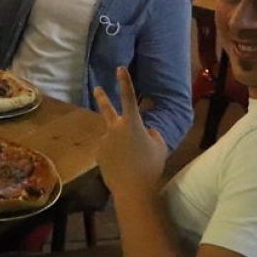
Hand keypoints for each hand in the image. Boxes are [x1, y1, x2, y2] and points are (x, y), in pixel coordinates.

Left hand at [93, 67, 167, 201]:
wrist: (133, 188)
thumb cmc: (151, 166)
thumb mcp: (160, 147)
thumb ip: (152, 135)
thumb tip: (146, 131)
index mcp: (132, 123)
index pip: (129, 97)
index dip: (124, 82)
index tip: (119, 68)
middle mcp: (114, 128)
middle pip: (107, 109)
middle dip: (102, 98)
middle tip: (96, 88)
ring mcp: (104, 140)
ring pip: (114, 138)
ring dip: (120, 146)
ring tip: (130, 161)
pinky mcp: (98, 152)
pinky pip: (109, 150)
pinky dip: (115, 156)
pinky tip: (121, 167)